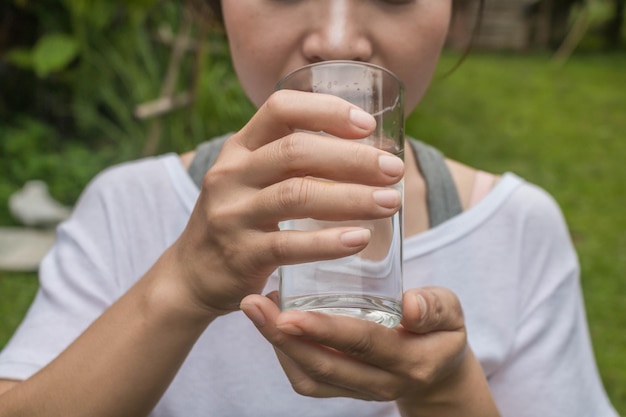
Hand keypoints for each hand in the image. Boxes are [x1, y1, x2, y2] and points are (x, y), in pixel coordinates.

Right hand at [169, 90, 404, 315]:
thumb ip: (292, 163)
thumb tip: (367, 153)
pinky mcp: (240, 254)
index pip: (280, 108)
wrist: (193, 273)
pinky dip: (328, 241)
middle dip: (352, 158)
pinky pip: (289, 245)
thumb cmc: (240, 219)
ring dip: (351, 197)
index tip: (368, 125)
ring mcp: (232, 214)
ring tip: (390, 202)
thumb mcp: (252, 179)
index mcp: (239, 148)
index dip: (326, 110)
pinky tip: (359, 239)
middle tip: (394, 169)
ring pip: (296, 194)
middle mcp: (231, 174)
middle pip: (295, 151)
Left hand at [240, 288, 497, 415]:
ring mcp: (359, 391)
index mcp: (410, 360)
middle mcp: (381, 383)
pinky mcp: (343, 390)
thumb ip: (434, 307)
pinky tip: (270, 325)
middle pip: (325, 365)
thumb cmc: (439, 331)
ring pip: (310, 377)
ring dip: (277, 345)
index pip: (362, 344)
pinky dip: (284, 355)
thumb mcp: (450, 313)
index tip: (290, 314)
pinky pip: (308, 381)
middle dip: (284, 337)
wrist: (437, 371)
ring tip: (255, 310)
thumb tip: (409, 306)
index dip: (325, 330)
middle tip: (254, 304)